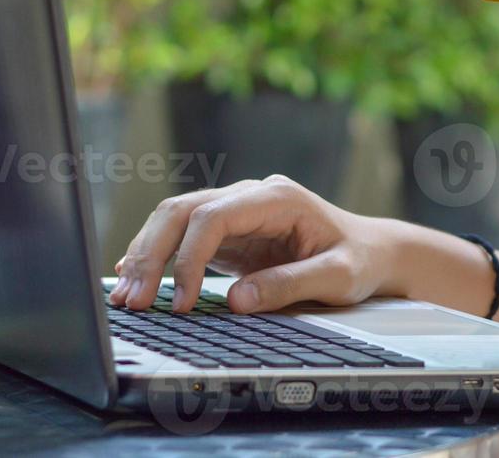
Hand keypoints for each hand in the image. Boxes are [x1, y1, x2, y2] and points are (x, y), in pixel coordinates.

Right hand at [108, 174, 398, 313]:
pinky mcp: (229, 232)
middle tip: (133, 300)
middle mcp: (251, 196)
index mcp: (277, 198)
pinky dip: (158, 257)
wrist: (372, 251)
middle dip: (153, 253)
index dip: (190, 258)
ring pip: (175, 219)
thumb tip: (236, 300)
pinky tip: (134, 278)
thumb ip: (290, 285)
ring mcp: (237, 211)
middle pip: (183, 211)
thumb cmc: (360, 261)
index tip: (181, 301)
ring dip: (147, 254)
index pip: (214, 217)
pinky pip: (183, 237)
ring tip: (127, 297)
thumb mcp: (338, 278)